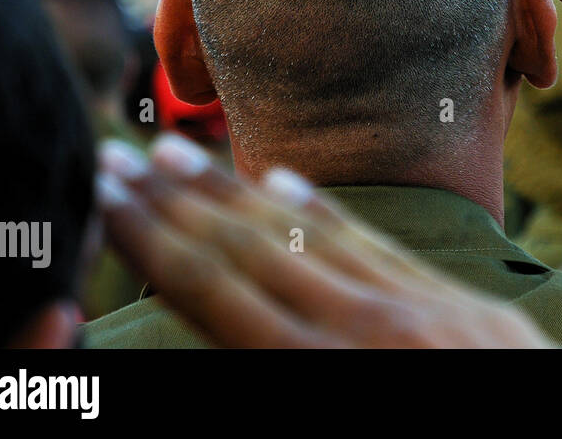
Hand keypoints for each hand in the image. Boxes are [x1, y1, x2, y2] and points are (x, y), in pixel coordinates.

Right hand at [96, 136, 554, 347]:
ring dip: (231, 191)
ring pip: (305, 237)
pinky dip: (322, 211)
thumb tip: (220, 326)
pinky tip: (281, 180)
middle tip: (117, 155)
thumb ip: (277, 369)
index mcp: (317, 373)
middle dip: (175, 203)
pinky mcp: (455, 300)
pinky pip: (376, 245)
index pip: (212, 289)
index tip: (106, 194)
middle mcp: (360, 329)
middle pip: (247, 252)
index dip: (151, 237)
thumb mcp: (333, 421)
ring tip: (176, 151)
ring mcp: (413, 308)